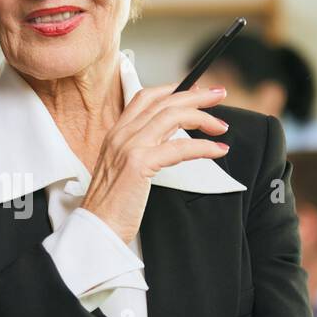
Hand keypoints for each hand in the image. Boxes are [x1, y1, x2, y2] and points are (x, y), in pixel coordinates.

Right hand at [81, 83, 230, 245]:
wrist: (96, 227)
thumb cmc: (111, 206)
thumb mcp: (123, 169)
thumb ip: (141, 151)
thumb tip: (168, 142)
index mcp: (116, 133)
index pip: (145, 97)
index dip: (172, 89)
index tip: (195, 90)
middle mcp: (121, 134)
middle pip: (164, 101)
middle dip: (195, 95)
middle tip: (218, 95)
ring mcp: (129, 146)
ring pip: (173, 116)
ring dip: (203, 117)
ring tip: (220, 126)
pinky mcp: (139, 163)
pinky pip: (180, 147)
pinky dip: (204, 146)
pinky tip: (217, 150)